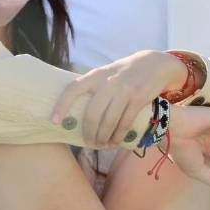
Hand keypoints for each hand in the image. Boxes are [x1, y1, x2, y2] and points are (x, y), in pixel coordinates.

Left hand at [51, 50, 188, 146]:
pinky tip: (115, 142)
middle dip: (89, 132)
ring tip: (102, 144)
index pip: (73, 89)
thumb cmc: (124, 73)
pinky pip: (124, 123)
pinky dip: (118, 136)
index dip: (62, 105)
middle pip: (92, 114)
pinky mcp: (138, 99)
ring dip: (103, 138)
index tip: (54, 121)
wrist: (155, 64)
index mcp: (96, 75)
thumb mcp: (107, 73)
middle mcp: (108, 82)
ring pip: (108, 121)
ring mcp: (124, 90)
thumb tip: (74, 111)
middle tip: (89, 142)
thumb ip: (93, 87)